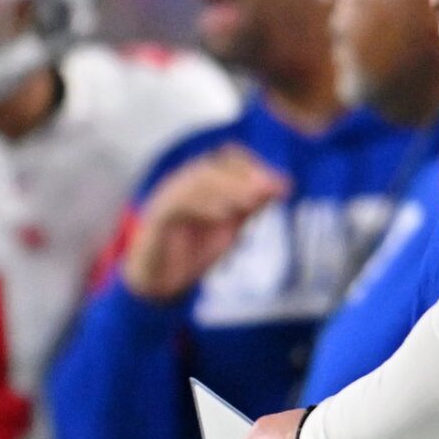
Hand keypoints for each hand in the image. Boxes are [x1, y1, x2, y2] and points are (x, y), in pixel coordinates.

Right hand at [120, 145, 288, 301]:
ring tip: (252, 201)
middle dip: (245, 177)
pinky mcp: (156, 215)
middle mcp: (185, 181)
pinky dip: (202, 205)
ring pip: (196, 180)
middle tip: (270, 190)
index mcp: (204, 179)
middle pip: (214, 165)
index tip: (282, 185)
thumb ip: (252, 207)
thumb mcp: (232, 227)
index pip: (231, 159)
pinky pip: (177, 203)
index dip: (257, 168)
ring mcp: (168, 195)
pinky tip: (224, 214)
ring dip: (227, 188)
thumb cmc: (197, 249)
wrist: (162, 279)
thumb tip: (282, 186)